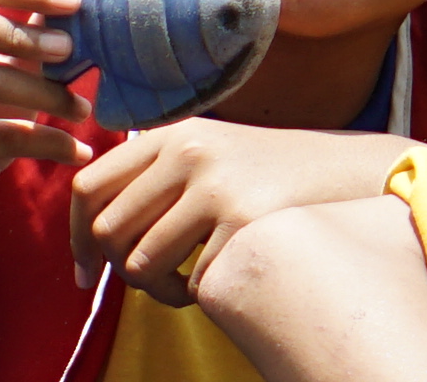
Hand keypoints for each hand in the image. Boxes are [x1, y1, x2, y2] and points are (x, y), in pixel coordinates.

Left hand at [84, 120, 401, 305]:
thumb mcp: (210, 154)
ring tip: (186, 287)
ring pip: (142, 263)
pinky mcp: (246, 220)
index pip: (88, 185)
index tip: (86, 270)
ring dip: (158, 291)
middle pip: (109, 230)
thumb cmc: (270, 176)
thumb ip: (155, 175)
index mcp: (173, 134)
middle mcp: (189, 151)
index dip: (76, 235)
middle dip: (121, 271)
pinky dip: (203, 293)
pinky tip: (224, 279)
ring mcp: (218, 184)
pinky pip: (194, 280)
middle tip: (151, 283)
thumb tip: (89, 229)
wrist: (350, 173)